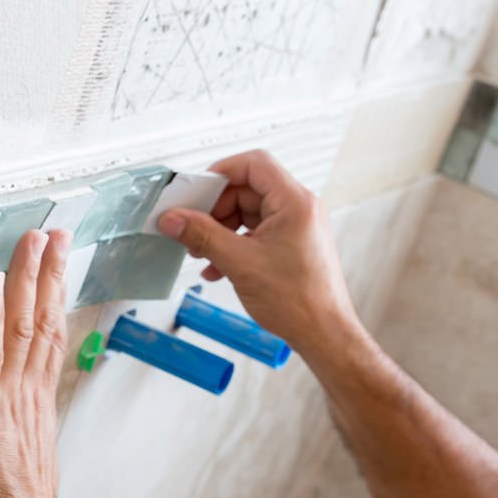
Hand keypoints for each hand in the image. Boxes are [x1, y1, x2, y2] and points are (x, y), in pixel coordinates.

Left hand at [0, 229, 70, 497]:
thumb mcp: (25, 465)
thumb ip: (23, 434)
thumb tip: (18, 425)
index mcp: (36, 405)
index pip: (49, 339)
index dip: (55, 298)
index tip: (60, 266)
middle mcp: (27, 394)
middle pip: (43, 321)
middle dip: (49, 273)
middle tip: (56, 233)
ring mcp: (7, 399)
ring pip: (23, 326)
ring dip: (26, 278)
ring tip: (30, 239)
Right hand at [156, 150, 365, 363]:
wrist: (323, 333)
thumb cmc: (300, 301)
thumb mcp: (239, 263)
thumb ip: (202, 236)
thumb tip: (174, 219)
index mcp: (295, 202)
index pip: (254, 164)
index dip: (221, 173)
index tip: (196, 191)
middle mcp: (299, 208)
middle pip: (246, 189)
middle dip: (215, 210)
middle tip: (191, 228)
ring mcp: (295, 226)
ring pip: (247, 212)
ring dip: (220, 230)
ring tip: (202, 253)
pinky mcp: (290, 243)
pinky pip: (254, 232)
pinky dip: (233, 244)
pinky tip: (217, 266)